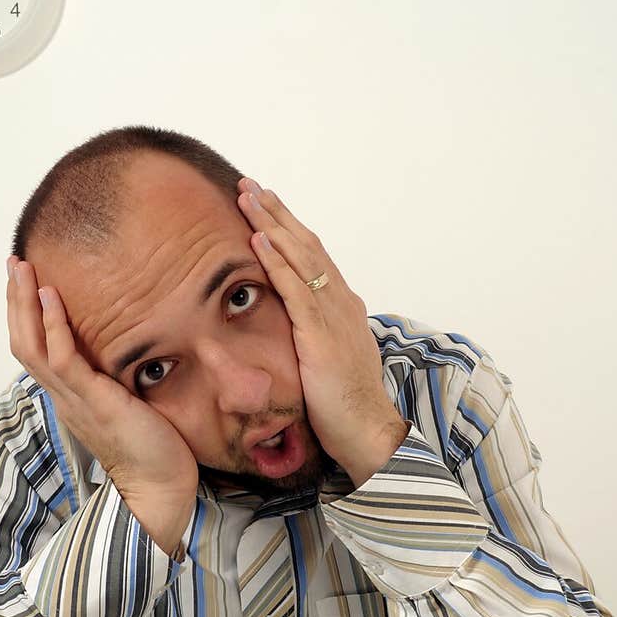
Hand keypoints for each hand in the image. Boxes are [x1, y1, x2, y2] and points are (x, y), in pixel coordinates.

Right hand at [6, 257, 197, 552]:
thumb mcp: (127, 404)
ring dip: (25, 303)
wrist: (160, 487)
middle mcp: (64, 397)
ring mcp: (74, 400)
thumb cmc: (152, 449)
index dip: (27, 316)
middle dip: (16, 300)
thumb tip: (122, 354)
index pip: (36, 351)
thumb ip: (114, 381)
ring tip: (23, 269)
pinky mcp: (94, 401)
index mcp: (69, 398)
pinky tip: (53, 296)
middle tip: (14, 263)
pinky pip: (63, 358)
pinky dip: (54, 325)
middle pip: (23, 342)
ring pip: (33, 346)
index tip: (27, 282)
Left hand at [236, 180, 408, 487]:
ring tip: (248, 198)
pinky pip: (296, 290)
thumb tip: (292, 330)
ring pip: (300, 258)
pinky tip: (260, 242)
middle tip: (249, 185)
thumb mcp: (326, 360)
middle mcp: (340, 302)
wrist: (368, 431)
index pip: (312, 256)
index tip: (264, 206)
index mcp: (342, 307)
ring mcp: (333, 316)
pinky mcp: (321, 336)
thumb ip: (312, 337)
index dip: (287, 228)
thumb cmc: (345, 405)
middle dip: (276, 213)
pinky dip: (278, 263)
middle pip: (305, 245)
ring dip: (272, 225)